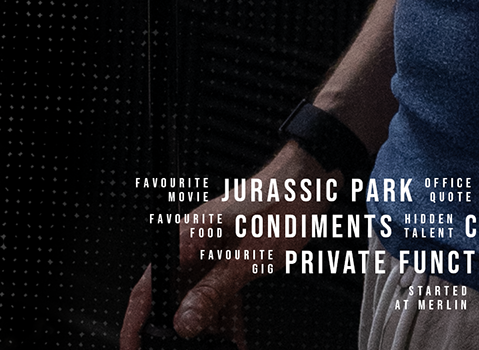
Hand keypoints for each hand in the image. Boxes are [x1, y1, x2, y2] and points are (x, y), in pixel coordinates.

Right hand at [119, 143, 337, 345]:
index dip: (135, 323)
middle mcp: (194, 243)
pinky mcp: (228, 257)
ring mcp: (211, 251)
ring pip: (195, 301)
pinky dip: (224, 319)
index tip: (134, 349)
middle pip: (171, 298)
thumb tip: (184, 323)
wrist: (310, 180)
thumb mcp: (248, 257)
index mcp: (188, 237)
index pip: (148, 287)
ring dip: (205, 330)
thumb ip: (214, 291)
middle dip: (176, 332)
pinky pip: (218, 294)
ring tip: (215, 349)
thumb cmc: (282, 201)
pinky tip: (232, 340)